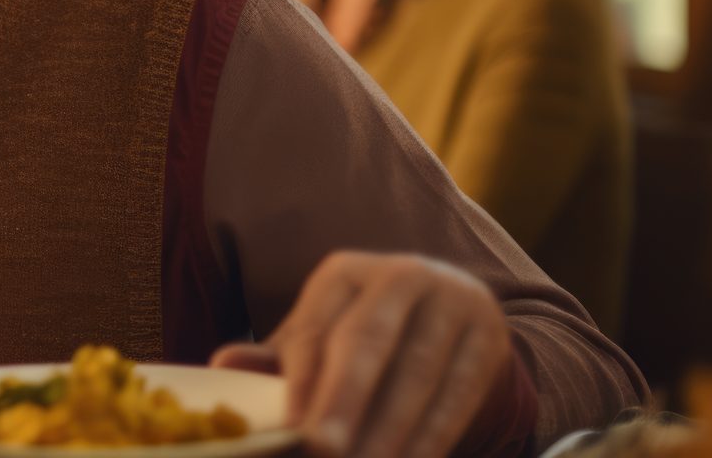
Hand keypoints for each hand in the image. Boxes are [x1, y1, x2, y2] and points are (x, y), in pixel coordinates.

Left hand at [209, 252, 514, 457]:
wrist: (455, 322)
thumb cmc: (368, 338)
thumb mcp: (323, 339)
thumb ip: (277, 359)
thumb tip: (223, 364)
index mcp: (346, 272)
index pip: (318, 330)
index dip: (303, 382)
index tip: (292, 428)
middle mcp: (401, 274)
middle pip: (367, 340)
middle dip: (345, 399)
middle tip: (326, 448)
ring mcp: (452, 301)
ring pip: (417, 371)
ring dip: (390, 428)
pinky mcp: (488, 336)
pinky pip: (458, 391)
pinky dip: (434, 433)